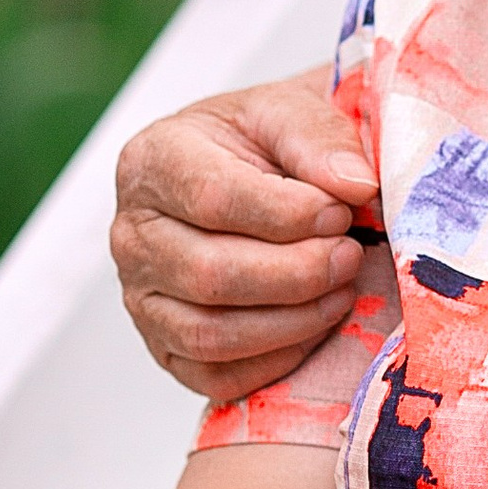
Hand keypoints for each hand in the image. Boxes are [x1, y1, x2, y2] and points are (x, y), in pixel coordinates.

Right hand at [111, 72, 374, 399]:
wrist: (259, 174)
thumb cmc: (270, 143)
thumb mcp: (292, 113)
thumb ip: (320, 140)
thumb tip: (355, 186)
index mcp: (154, 160)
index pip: (212, 198)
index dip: (286, 214)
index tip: (342, 212)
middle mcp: (132, 234)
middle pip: (208, 274)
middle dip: (295, 273)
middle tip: (350, 256)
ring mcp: (141, 296)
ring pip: (209, 334)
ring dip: (291, 322)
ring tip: (342, 291)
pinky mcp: (165, 348)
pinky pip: (214, 375)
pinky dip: (275, 361)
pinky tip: (317, 325)